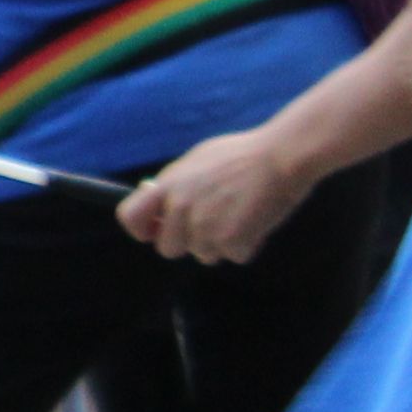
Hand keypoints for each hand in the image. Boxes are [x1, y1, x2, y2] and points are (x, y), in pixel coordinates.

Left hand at [120, 128, 309, 267]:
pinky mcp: (230, 240)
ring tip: (240, 217)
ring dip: (222, 244)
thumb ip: (175, 183)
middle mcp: (179, 207)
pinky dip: (248, 246)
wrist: (280, 156)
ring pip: (204, 255)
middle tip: (214, 225)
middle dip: (189, 242)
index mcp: (167, 185)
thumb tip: (154, 194)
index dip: (143, 230)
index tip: (156, 231)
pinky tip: (257, 222)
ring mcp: (204, 226)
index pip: (130, 217)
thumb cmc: (242, 155)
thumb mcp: (196, 160)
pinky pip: (235, 256)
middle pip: (168, 249)